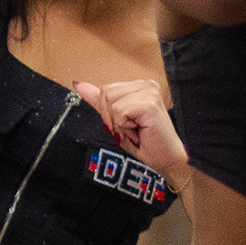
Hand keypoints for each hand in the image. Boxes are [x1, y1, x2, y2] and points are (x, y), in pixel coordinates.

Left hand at [74, 77, 188, 180]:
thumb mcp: (117, 120)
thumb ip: (100, 102)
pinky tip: (139, 131)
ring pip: (112, 102)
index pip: (106, 90)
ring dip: (119, 123)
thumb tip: (79, 86)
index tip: (125, 125)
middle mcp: (146, 85)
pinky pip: (119, 111)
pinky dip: (124, 126)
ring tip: (135, 130)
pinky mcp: (150, 104)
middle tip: (130, 129)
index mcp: (139, 86)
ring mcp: (150, 92)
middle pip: (106, 93)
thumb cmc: (146, 143)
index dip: (108, 112)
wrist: (166, 159)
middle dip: (111, 117)